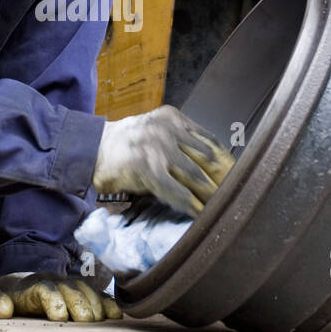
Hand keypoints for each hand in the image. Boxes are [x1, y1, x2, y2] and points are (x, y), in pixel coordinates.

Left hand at [0, 272, 122, 321]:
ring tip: (98, 322)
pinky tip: (115, 316)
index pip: (45, 289)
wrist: (25, 276)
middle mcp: (56, 282)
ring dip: (95, 305)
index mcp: (33, 285)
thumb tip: (5, 310)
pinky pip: (100, 295)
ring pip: (88, 290)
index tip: (59, 317)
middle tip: (85, 321)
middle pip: (72, 290)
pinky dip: (109, 304)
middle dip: (80, 304)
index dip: (54, 301)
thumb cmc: (10, 294)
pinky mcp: (85, 292)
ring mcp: (72, 285)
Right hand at [92, 104, 234, 215]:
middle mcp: (168, 129)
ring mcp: (157, 148)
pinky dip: (190, 204)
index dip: (226, 161)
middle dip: (223, 180)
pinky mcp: (147, 169)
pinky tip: (199, 213)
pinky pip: (176, 190)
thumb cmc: (127, 144)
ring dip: (211, 194)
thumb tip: (213, 166)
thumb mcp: (156, 130)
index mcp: (173, 118)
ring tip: (222, 208)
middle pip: (207, 158)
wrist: (92, 149)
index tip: (238, 176)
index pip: (209, 140)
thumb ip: (181, 141)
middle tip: (236, 196)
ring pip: (196, 174)